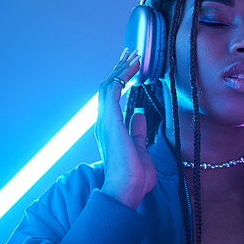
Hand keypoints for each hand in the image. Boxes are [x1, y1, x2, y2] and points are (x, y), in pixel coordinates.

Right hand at [95, 48, 156, 209]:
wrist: (126, 190)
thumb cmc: (133, 176)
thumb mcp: (139, 148)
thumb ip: (137, 130)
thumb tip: (140, 115)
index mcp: (110, 128)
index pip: (113, 98)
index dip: (121, 80)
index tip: (131, 67)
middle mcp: (104, 122)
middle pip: (109, 87)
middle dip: (120, 68)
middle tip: (132, 53)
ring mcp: (105, 121)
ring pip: (109, 85)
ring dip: (122, 69)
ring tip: (135, 55)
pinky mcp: (109, 121)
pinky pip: (112, 91)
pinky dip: (121, 77)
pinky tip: (132, 68)